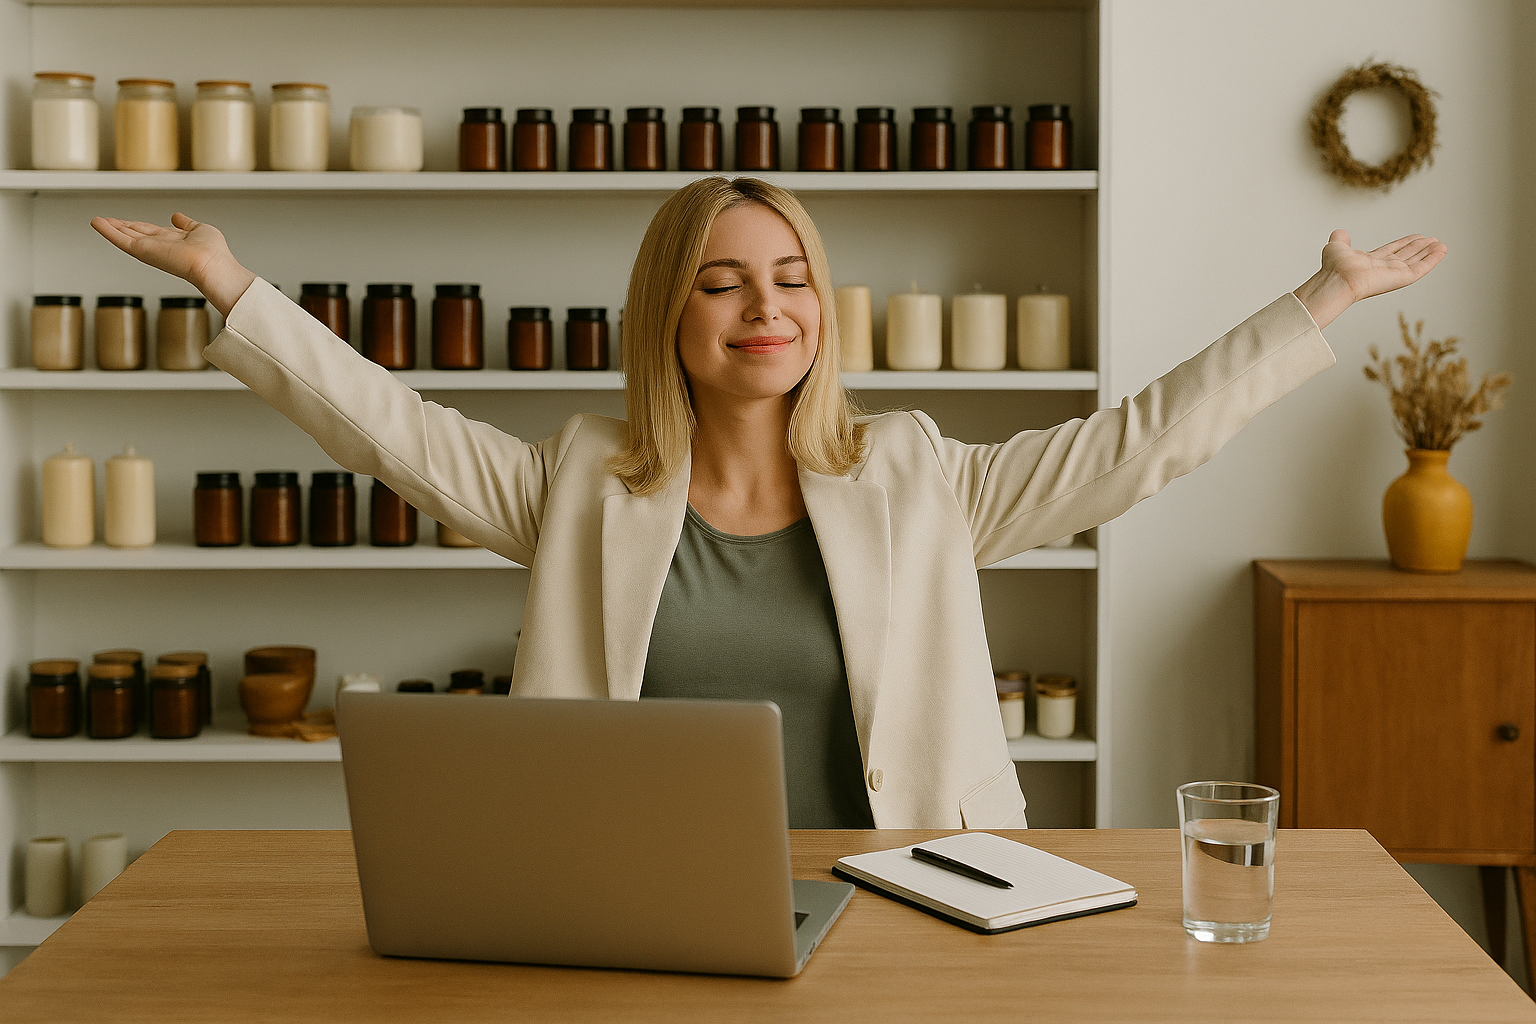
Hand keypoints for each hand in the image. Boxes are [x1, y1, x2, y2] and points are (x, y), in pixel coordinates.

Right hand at [90, 212, 256, 317]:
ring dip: (110, 229)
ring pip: (126, 237)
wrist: (212, 267)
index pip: (151, 232)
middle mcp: (161, 247)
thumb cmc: (213, 253)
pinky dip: (108, 231)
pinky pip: (121, 240)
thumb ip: (187, 224)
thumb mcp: (201, 230)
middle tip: (106, 221)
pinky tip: (97, 223)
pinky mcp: (143, 252)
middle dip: (121, 227)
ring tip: (97, 221)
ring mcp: (150, 250)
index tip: (126, 222)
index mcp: (174, 241)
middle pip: (135, 234)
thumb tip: (177, 216)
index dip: (138, 226)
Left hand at [1293, 229, 1447, 329]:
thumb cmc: (1334, 268)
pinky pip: (1421, 268)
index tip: (1417, 236)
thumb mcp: (1336, 247)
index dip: (1405, 243)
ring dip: (1429, 253)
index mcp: (1369, 262)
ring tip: (1440, 244)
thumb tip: (1340, 232)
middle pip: (1406, 256)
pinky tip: (1442, 250)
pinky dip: (1432, 259)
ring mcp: (1393, 274)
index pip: (1392, 250)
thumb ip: (1340, 239)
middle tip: (1432, 240)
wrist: (1338, 279)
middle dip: (1419, 248)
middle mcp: (1382, 269)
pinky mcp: (1401, 278)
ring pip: (1415, 262)